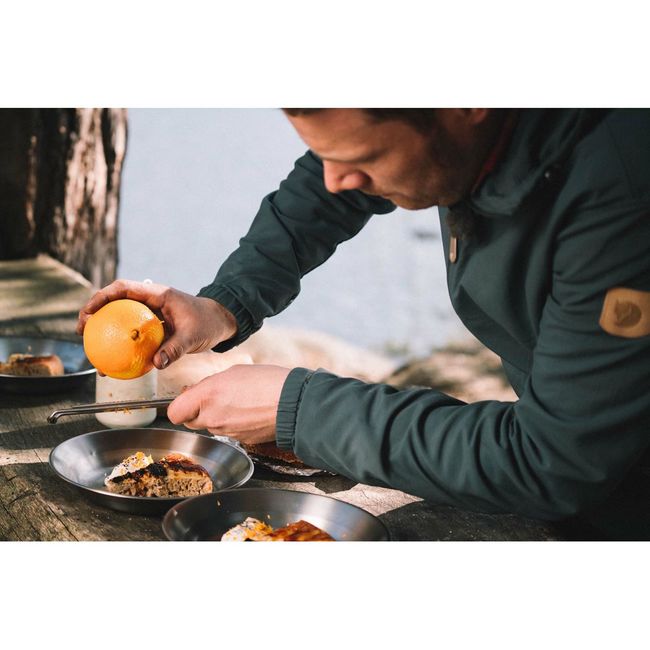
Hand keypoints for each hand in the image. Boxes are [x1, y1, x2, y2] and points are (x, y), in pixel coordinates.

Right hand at [76, 279, 236, 368]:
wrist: (221, 323)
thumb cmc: (208, 323)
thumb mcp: (193, 335)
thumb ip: (175, 348)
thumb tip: (156, 363)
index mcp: (157, 295)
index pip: (123, 289)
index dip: (102, 297)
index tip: (89, 312)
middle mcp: (150, 301)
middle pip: (115, 303)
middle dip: (94, 313)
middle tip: (82, 331)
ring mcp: (150, 314)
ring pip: (121, 319)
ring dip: (105, 331)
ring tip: (92, 350)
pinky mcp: (152, 327)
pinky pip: (133, 335)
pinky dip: (122, 346)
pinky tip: (115, 363)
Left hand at [166, 364, 291, 443]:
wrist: (294, 403)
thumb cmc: (267, 382)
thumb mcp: (233, 372)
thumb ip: (210, 384)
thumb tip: (198, 392)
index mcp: (207, 396)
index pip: (174, 412)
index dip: (180, 405)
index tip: (189, 398)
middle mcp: (213, 417)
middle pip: (191, 421)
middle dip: (199, 411)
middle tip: (215, 397)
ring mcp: (226, 431)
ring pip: (210, 426)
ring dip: (218, 416)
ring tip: (238, 401)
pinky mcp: (239, 440)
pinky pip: (228, 432)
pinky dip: (234, 423)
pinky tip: (248, 411)